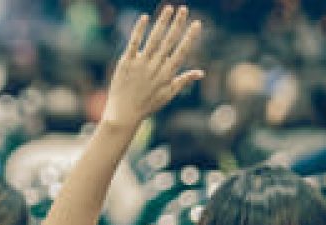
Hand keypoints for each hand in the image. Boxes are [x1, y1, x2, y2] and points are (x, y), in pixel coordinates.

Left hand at [101, 6, 203, 127]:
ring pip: (153, 39)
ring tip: (169, 8)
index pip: (181, 51)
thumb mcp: (168, 94)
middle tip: (184, 9)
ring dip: (162, 22)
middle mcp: (155, 67)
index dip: (189, 37)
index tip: (197, 23)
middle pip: (168, 41)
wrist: (124, 113)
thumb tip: (201, 72)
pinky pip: (134, 43)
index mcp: (167, 74)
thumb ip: (183, 80)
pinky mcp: (126, 63)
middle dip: (177, 24)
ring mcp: (140, 64)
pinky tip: (145, 17)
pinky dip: (139, 30)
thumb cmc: (147, 105)